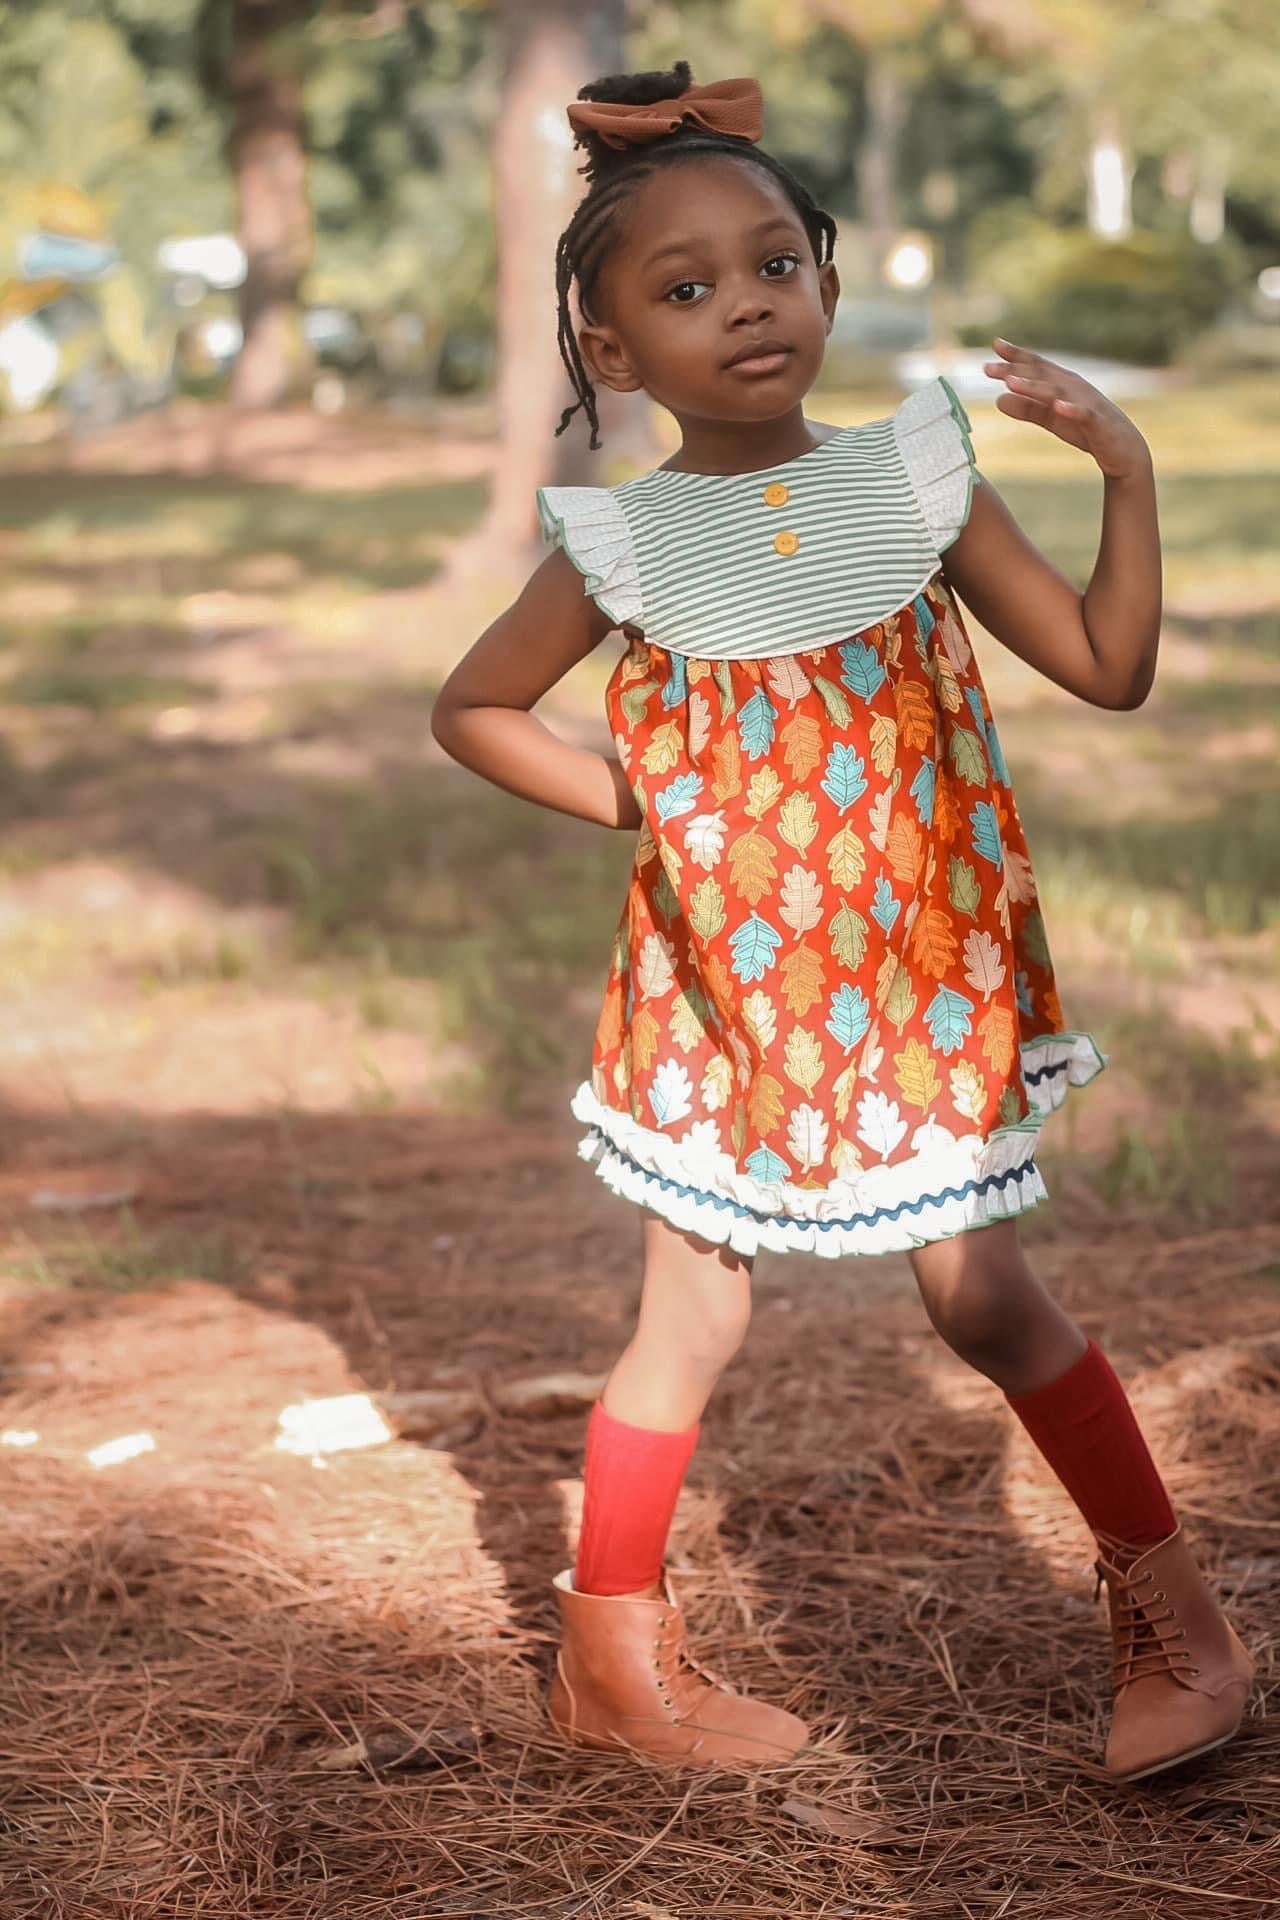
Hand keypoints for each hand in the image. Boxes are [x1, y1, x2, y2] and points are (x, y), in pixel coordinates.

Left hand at [983, 339, 1151, 480]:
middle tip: (987, 368)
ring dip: (1034, 387)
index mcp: (1062, 384)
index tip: (995, 345)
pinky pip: (1084, 415)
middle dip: (1015, 370)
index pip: (1037, 366)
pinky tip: (1058, 407)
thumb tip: (998, 399)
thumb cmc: (1087, 430)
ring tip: (1011, 383)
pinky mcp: (1099, 423)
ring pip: (1058, 392)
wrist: (1124, 450)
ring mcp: (1087, 403)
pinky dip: (1072, 410)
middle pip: (1042, 375)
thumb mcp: (1052, 419)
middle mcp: (1074, 387)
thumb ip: (1028, 409)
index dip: (1017, 356)